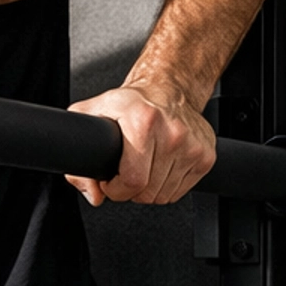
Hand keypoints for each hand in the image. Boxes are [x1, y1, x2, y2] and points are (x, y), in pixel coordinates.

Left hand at [65, 80, 215, 206]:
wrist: (168, 89)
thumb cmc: (130, 104)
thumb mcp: (92, 116)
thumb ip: (79, 156)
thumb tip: (94, 194)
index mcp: (143, 122)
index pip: (133, 180)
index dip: (116, 189)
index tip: (111, 180)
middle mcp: (172, 133)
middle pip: (147, 193)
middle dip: (131, 189)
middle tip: (127, 169)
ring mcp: (192, 146)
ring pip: (164, 196)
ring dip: (150, 188)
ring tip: (145, 165)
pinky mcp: (206, 156)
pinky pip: (180, 192)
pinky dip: (167, 186)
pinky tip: (161, 165)